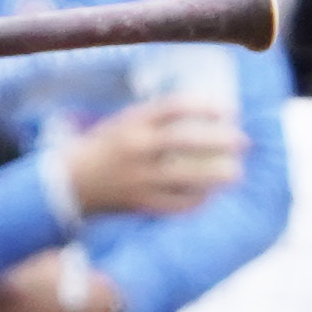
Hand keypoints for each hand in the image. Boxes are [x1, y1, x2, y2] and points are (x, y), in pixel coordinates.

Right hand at [60, 95, 245, 218]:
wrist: (68, 183)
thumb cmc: (104, 148)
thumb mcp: (124, 123)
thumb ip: (157, 118)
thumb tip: (203, 114)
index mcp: (132, 122)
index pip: (175, 107)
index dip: (206, 107)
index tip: (229, 111)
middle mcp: (136, 148)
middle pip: (186, 141)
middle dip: (220, 140)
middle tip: (243, 142)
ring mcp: (137, 177)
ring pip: (186, 177)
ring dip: (215, 175)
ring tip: (236, 173)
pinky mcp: (138, 202)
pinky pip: (175, 204)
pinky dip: (196, 200)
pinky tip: (210, 196)